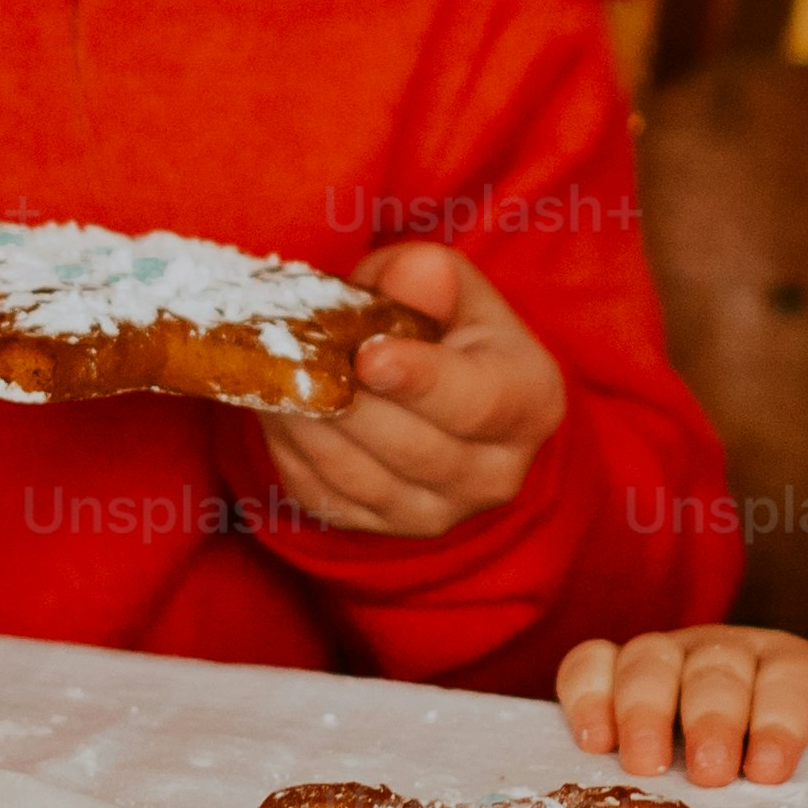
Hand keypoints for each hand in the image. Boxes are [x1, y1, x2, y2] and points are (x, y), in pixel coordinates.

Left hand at [262, 241, 568, 540]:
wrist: (441, 392)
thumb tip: (409, 278)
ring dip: (308, 426)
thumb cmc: (449, 327)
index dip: (419, 380)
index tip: (367, 356)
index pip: (476, 403)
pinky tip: (279, 407)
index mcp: (530, 404)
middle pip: (411, 447)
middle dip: (347, 400)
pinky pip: (325, 497)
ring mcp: (439, 513)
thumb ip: (430, 277)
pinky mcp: (383, 530)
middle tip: (295, 355)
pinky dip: (292, 452)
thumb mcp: (453, 287)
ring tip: (277, 376)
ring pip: (359, 478)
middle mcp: (494, 474)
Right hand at [555, 625, 807, 786]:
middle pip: (717, 665)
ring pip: (649, 657)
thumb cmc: (787, 755)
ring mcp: (664, 654)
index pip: (791, 676)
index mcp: (791, 666)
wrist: (725, 740)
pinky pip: (589, 662)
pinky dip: (587, 691)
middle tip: (710, 774)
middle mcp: (726, 649)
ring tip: (646, 765)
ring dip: (645, 707)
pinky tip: (592, 737)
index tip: (771, 769)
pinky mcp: (610, 667)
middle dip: (713, 717)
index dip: (780, 718)